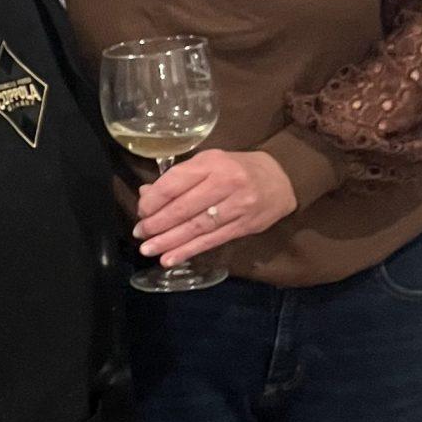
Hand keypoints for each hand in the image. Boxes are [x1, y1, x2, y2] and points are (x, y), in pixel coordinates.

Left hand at [135, 149, 296, 266]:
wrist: (282, 179)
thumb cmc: (237, 168)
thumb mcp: (209, 162)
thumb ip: (179, 178)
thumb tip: (146, 195)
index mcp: (212, 163)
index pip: (176, 183)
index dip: (154, 200)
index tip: (141, 212)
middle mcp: (225, 183)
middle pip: (184, 208)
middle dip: (158, 223)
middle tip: (140, 233)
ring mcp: (237, 206)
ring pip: (196, 227)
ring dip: (169, 241)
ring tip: (148, 250)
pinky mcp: (243, 226)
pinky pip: (211, 241)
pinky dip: (188, 251)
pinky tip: (169, 259)